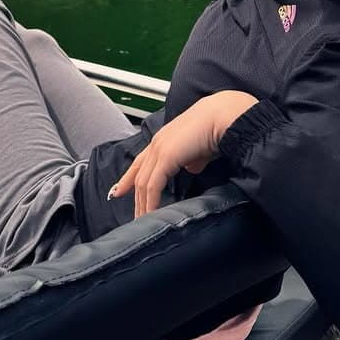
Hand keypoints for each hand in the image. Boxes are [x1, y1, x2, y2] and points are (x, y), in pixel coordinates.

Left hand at [109, 90, 257, 217]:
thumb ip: (192, 160)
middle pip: (138, 176)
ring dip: (142, 204)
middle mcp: (157, 143)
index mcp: (163, 139)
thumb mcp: (200, 150)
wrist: (222, 117)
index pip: (140, 162)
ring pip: (143, 183)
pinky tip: (152, 214)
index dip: (128, 178)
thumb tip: (190, 169)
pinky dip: (151, 202)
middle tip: (135, 218)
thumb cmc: (216, 128)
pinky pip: (153, 185)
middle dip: (135, 198)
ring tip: (143, 222)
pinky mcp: (166, 157)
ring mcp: (159, 149)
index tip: (118, 191)